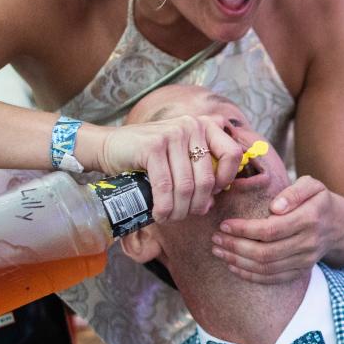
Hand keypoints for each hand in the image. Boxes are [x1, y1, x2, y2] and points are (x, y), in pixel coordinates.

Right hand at [92, 115, 244, 221]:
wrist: (111, 146)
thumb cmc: (149, 158)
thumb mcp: (180, 158)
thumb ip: (200, 173)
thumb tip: (211, 203)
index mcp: (205, 126)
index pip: (233, 154)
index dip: (225, 181)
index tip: (210, 195)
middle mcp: (192, 125)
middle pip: (207, 178)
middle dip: (197, 205)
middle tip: (185, 215)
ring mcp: (173, 133)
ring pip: (186, 186)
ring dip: (179, 210)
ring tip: (170, 218)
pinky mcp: (153, 145)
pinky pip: (165, 185)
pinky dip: (164, 206)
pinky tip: (160, 215)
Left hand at [212, 176, 337, 283]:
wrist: (338, 225)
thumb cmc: (317, 200)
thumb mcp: (311, 185)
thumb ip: (294, 192)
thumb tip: (275, 207)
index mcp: (310, 218)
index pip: (271, 230)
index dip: (245, 229)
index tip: (225, 224)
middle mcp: (308, 243)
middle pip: (266, 253)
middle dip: (236, 247)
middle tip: (216, 239)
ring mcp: (305, 261)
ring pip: (267, 268)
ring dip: (238, 262)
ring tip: (219, 251)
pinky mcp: (301, 271)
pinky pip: (273, 279)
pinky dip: (250, 275)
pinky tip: (233, 266)